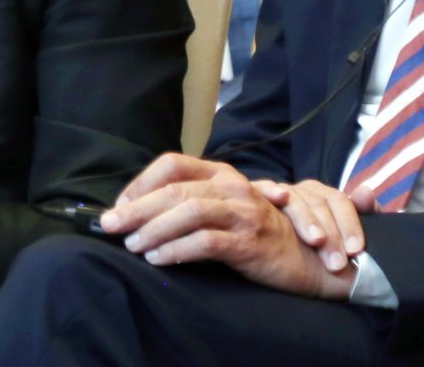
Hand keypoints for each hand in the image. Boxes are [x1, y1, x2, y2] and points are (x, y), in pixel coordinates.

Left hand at [101, 153, 356, 299]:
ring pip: (188, 211)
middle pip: (174, 188)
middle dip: (136, 208)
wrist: (312, 261)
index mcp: (222, 174)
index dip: (142, 183)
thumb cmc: (260, 236)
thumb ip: (192, 206)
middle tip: (111, 226)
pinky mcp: (250, 241)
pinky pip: (206, 242)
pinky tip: (160, 260)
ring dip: (153, 229)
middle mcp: (232, 186)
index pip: (172, 164)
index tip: (120, 206)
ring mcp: (243, 212)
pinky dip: (177, 250)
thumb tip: (137, 214)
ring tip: (134, 246)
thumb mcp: (225, 212)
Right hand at [251, 177, 375, 264]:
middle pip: (319, 202)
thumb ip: (361, 217)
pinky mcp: (254, 197)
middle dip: (332, 233)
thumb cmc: (310, 254)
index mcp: (323, 198)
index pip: (340, 201)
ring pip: (293, 198)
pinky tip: (280, 196)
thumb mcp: (340, 242)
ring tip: (316, 241)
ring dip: (306, 218)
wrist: (272, 260)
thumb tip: (366, 192)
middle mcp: (301, 192)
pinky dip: (271, 189)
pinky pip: (260, 187)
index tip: (356, 250)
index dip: (350, 224)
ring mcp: (278, 194)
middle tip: (337, 263)